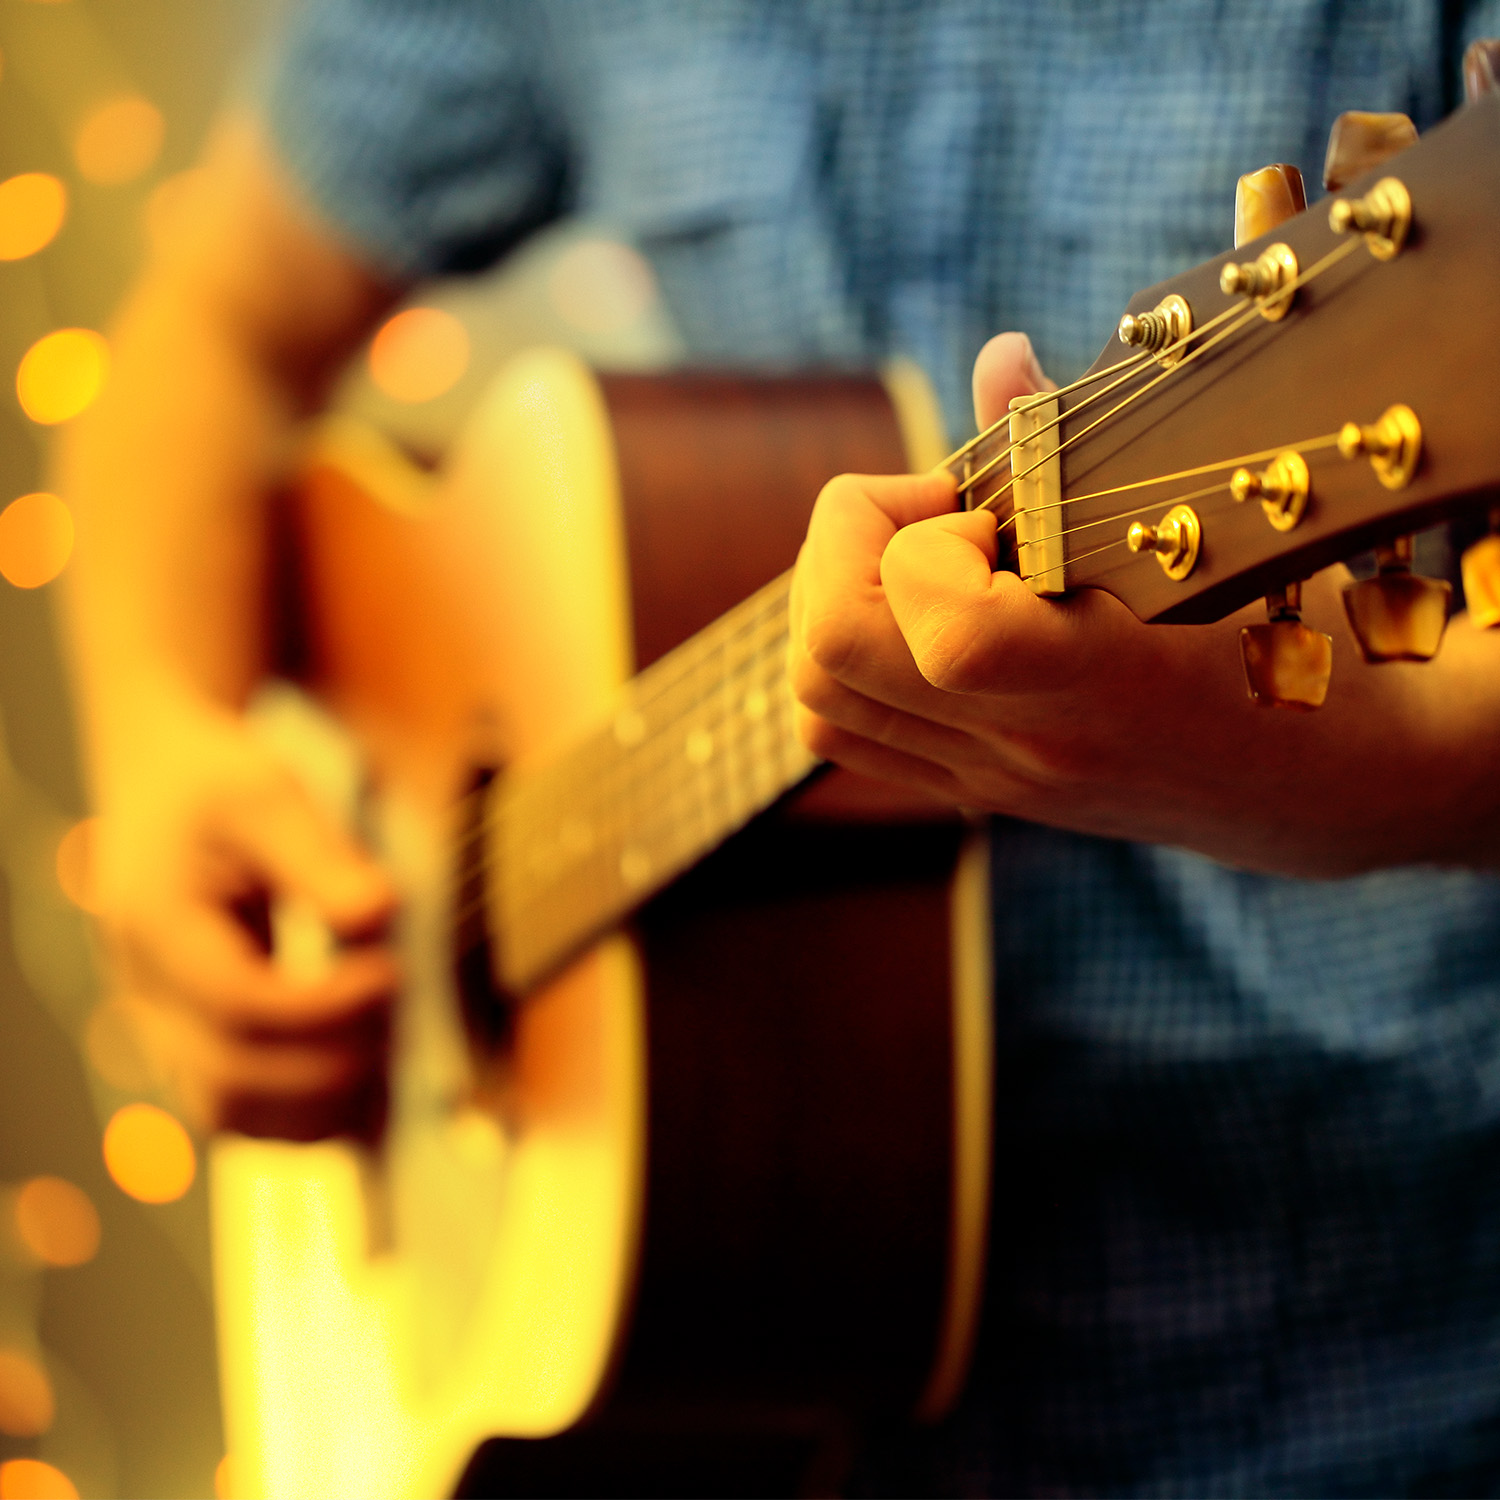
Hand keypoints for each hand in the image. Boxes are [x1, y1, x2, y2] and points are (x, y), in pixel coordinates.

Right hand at [91, 698, 397, 1139]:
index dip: (324, 1008)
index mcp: (154, 925)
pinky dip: (307, 1109)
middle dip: (330, 1059)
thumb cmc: (219, 783)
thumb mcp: (267, 792)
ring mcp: (160, 1026)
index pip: (237, 1003)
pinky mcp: (191, 1042)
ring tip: (390, 1039)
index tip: (393, 971)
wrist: (162, 788)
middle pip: (228, 1078)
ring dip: (320, 1100)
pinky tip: (372, 1072)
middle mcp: (143, 992)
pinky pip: (242, 1109)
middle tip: (397, 1003)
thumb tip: (379, 915)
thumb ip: (319, 855)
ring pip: (230, 1112)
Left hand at [789, 332, 1499, 876]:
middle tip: (933, 516)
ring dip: (838, 600)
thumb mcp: (1212, 528)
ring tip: (923, 560)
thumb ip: (1079, 447)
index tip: (978, 504)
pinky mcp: (975, 795)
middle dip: (846, 547)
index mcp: (1100, 677)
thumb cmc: (1288, 630)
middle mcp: (1027, 743)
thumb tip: (998, 358)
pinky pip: (842, 732)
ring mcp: (992, 780)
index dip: (921, 535)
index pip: (943, 629)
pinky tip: (919, 612)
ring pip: (814, 701)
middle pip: (826, 654)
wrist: (1324, 779)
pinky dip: (847, 657)